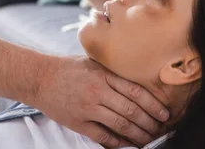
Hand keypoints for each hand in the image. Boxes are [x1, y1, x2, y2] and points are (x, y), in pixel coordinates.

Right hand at [34, 56, 169, 147]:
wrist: (40, 78)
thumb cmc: (68, 68)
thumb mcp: (93, 62)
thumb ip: (113, 72)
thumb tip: (137, 81)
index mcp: (104, 75)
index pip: (135, 91)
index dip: (153, 104)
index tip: (164, 113)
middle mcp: (98, 91)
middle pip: (131, 110)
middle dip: (150, 122)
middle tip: (161, 128)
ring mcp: (88, 108)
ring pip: (120, 125)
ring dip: (138, 135)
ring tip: (149, 139)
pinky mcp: (78, 122)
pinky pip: (103, 136)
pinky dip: (119, 143)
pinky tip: (129, 145)